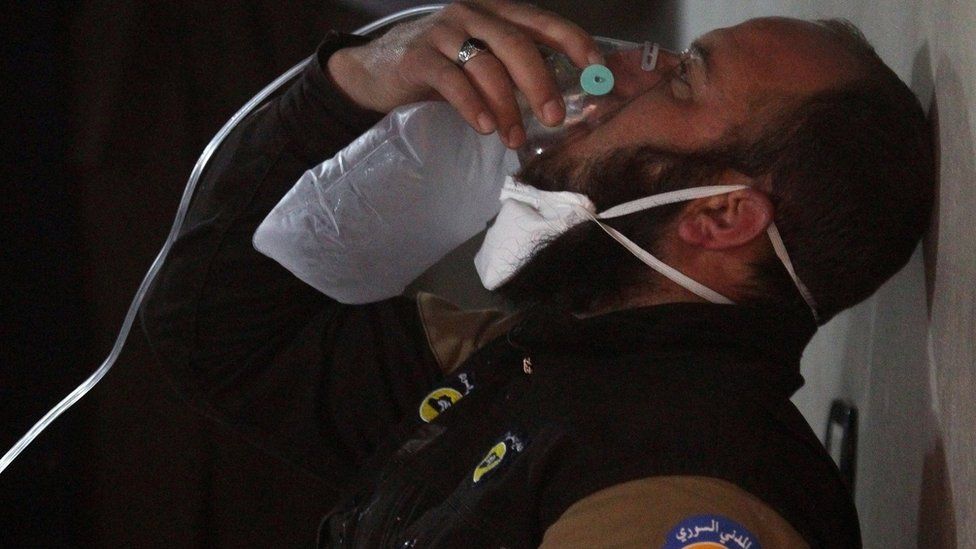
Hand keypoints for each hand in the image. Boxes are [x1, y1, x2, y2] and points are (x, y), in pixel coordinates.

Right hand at [327, 0, 601, 147]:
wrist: (373, 71)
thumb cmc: (438, 70)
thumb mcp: (480, 61)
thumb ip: (514, 71)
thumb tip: (561, 103)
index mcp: (494, 12)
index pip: (543, 21)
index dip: (574, 42)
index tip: (596, 70)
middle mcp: (471, 14)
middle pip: (517, 44)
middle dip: (541, 83)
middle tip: (555, 118)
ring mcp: (442, 32)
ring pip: (486, 64)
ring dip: (507, 106)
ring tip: (515, 138)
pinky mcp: (417, 56)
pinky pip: (451, 79)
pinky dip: (472, 105)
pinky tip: (484, 127)